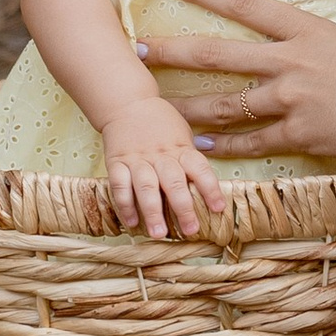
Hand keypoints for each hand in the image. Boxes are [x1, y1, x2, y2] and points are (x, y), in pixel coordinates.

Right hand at [97, 98, 227, 241]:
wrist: (127, 102)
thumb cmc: (160, 121)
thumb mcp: (182, 134)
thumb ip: (191, 158)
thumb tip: (208, 185)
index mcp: (181, 148)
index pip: (200, 168)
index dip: (211, 188)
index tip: (218, 208)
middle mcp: (161, 156)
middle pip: (174, 182)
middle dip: (183, 208)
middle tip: (190, 230)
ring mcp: (138, 159)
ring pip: (146, 187)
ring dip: (152, 211)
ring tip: (158, 233)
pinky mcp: (117, 162)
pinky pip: (120, 185)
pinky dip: (124, 205)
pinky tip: (131, 222)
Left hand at [137, 0, 335, 165]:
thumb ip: (326, 25)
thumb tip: (313, 1)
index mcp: (303, 29)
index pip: (242, 4)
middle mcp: (289, 61)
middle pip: (217, 54)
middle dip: (172, 52)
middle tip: (137, 49)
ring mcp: (290, 100)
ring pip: (224, 105)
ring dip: (186, 107)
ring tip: (157, 108)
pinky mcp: (298, 134)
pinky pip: (250, 142)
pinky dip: (223, 147)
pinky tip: (200, 146)